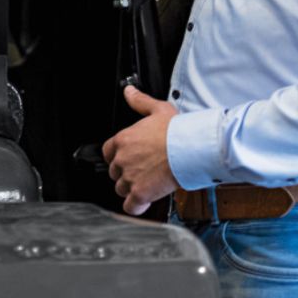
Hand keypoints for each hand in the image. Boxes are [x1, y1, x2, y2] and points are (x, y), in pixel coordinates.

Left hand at [102, 84, 177, 215]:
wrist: (189, 148)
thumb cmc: (176, 130)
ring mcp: (130, 177)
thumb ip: (140, 101)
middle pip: (114, 172)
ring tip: (146, 184)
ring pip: (120, 189)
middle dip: (125, 173)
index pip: (108, 152)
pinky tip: (144, 201)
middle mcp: (123, 159)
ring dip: (131, 189)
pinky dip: (136, 206)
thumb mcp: (157, 109)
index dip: (118, 156)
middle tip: (142, 170)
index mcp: (123, 139)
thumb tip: (129, 91)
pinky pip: (129, 206)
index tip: (129, 157)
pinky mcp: (140, 193)